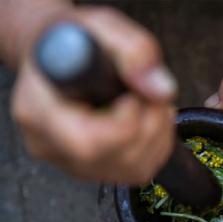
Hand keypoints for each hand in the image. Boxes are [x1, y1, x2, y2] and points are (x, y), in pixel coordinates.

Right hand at [11, 6, 176, 184]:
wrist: (64, 54)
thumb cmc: (76, 40)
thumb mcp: (102, 26)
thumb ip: (133, 51)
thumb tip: (160, 90)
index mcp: (38, 110)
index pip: (89, 141)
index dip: (127, 120)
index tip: (135, 92)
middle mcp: (51, 145)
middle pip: (118, 158)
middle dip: (152, 123)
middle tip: (151, 91)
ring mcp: (73, 163)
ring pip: (135, 169)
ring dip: (159, 133)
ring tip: (150, 100)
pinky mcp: (95, 169)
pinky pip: (141, 170)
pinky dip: (158, 144)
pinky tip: (148, 117)